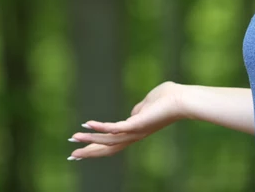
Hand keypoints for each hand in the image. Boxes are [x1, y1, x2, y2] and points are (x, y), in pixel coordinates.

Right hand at [68, 81, 185, 159]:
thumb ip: (139, 110)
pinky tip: (87, 123)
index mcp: (136, 130)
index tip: (81, 149)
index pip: (113, 142)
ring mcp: (135, 131)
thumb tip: (134, 112)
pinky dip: (100, 127)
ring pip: (108, 141)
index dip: (96, 146)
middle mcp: (134, 135)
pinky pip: (115, 128)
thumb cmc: (169, 98)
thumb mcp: (149, 104)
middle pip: (108, 148)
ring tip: (73, 138)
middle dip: (89, 152)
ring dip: (90, 140)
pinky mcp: (136, 124)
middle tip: (71, 155)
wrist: (183, 100)